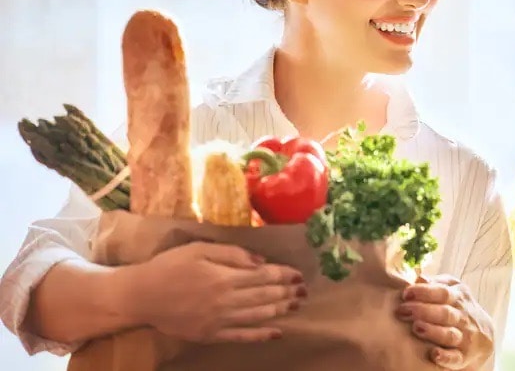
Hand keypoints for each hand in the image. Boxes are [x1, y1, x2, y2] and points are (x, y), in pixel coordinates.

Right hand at [128, 241, 305, 342]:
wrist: (140, 297)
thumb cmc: (168, 267)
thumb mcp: (199, 249)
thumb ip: (231, 254)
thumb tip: (259, 261)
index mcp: (224, 277)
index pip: (263, 276)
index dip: (283, 275)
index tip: (298, 274)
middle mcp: (226, 300)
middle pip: (265, 296)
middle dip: (287, 292)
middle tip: (304, 290)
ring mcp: (219, 320)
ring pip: (258, 316)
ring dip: (280, 310)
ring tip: (296, 305)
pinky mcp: (211, 335)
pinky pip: (242, 336)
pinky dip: (261, 335)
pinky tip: (277, 332)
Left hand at [396, 275, 493, 369]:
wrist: (483, 333)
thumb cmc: (458, 307)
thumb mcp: (452, 289)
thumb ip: (435, 283)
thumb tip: (418, 276)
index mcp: (458, 297)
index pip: (442, 292)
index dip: (424, 292)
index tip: (406, 294)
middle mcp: (462, 316)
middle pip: (444, 313)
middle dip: (423, 311)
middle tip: (403, 311)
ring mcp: (464, 336)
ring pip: (449, 334)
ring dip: (433, 331)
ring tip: (416, 327)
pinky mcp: (464, 356)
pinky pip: (456, 358)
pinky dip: (446, 357)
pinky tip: (434, 354)